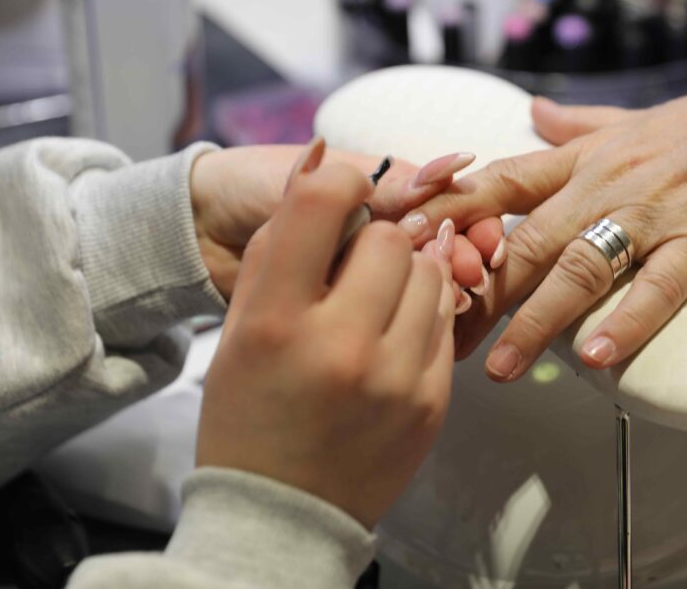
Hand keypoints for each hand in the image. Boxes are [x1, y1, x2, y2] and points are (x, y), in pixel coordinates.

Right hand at [197, 143, 457, 528]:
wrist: (283, 515)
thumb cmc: (250, 412)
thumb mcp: (240, 326)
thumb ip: (280, 246)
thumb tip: (325, 170)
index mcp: (277, 321)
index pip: (322, 203)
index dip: (336, 184)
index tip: (340, 195)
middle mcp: (340, 346)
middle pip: (391, 237)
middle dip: (374, 241)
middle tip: (353, 268)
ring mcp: (395, 377)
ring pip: (431, 273)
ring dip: (407, 274)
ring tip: (375, 302)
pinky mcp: (432, 402)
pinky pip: (446, 322)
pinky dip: (422, 316)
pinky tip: (391, 337)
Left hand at [404, 65, 686, 380]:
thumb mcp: (634, 121)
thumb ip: (575, 123)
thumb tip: (527, 112)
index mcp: (585, 156)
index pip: (498, 182)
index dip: (446, 213)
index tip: (399, 245)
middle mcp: (608, 180)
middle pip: (525, 237)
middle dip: (476, 289)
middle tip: (434, 333)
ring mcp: (656, 209)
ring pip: (580, 266)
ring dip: (535, 319)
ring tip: (498, 367)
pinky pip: (661, 284)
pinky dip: (629, 321)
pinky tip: (598, 359)